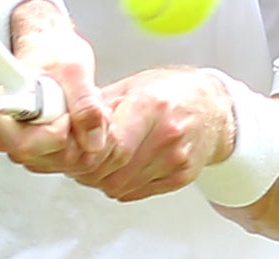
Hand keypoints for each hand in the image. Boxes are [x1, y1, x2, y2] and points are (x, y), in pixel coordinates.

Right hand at [0, 0, 110, 171]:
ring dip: (85, 138)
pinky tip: (86, 120)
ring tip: (87, 106)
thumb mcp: (75, 70)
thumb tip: (93, 141)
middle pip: (46, 158)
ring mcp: (25, 143)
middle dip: (78, 135)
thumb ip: (84, 104)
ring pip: (60, 162)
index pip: (26, 145)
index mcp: (5, 107)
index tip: (68, 113)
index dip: (56, 134)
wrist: (52, 46)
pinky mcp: (42, 149)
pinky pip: (68, 160)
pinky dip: (84, 142)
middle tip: (88, 104)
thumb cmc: (53, 50)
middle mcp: (8, 132)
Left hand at [70, 66, 233, 202]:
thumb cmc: (171, 91)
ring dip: (100, 179)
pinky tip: (119, 167)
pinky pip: (136, 192)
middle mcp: (166, 134)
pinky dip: (120, 184)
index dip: (86, 153)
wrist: (213, 107)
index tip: (74, 150)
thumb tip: (65, 122)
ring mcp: (176, 159)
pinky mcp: (181, 177)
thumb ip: (98, 106)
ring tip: (98, 161)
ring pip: (120, 186)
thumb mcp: (131, 85)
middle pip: (113, 170)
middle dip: (87, 169)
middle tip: (77, 159)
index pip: (111, 145)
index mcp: (151, 105)